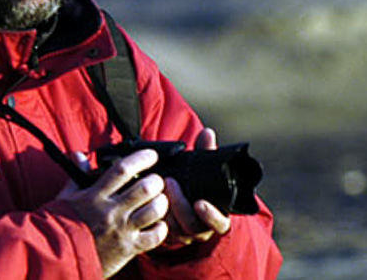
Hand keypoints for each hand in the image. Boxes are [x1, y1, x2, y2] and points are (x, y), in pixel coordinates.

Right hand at [57, 150, 169, 277]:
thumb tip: (80, 156)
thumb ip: (77, 175)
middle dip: (156, 181)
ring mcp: (121, 230)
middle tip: (156, 180)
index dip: (141, 159)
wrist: (60, 257)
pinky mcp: (128, 248)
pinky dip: (161, 229)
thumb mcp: (66, 197)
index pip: (123, 170)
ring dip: (161, 202)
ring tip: (159, 200)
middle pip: (145, 189)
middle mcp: (110, 211)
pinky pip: (154, 237)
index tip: (151, 155)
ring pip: (153, 211)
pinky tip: (157, 224)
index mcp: (95, 195)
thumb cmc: (62, 225)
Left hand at [164, 128, 230, 245]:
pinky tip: (147, 199)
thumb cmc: (199, 185)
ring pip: (175, 230)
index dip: (211, 216)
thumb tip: (207, 132)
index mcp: (217, 217)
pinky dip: (154, 216)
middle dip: (180, 206)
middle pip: (192, 226)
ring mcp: (184, 234)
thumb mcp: (204, 170)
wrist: (186, 200)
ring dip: (165, 209)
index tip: (200, 202)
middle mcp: (202, 229)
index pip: (220, 224)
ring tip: (158, 187)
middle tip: (170, 183)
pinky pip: (160, 230)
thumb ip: (207, 152)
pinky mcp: (167, 234)